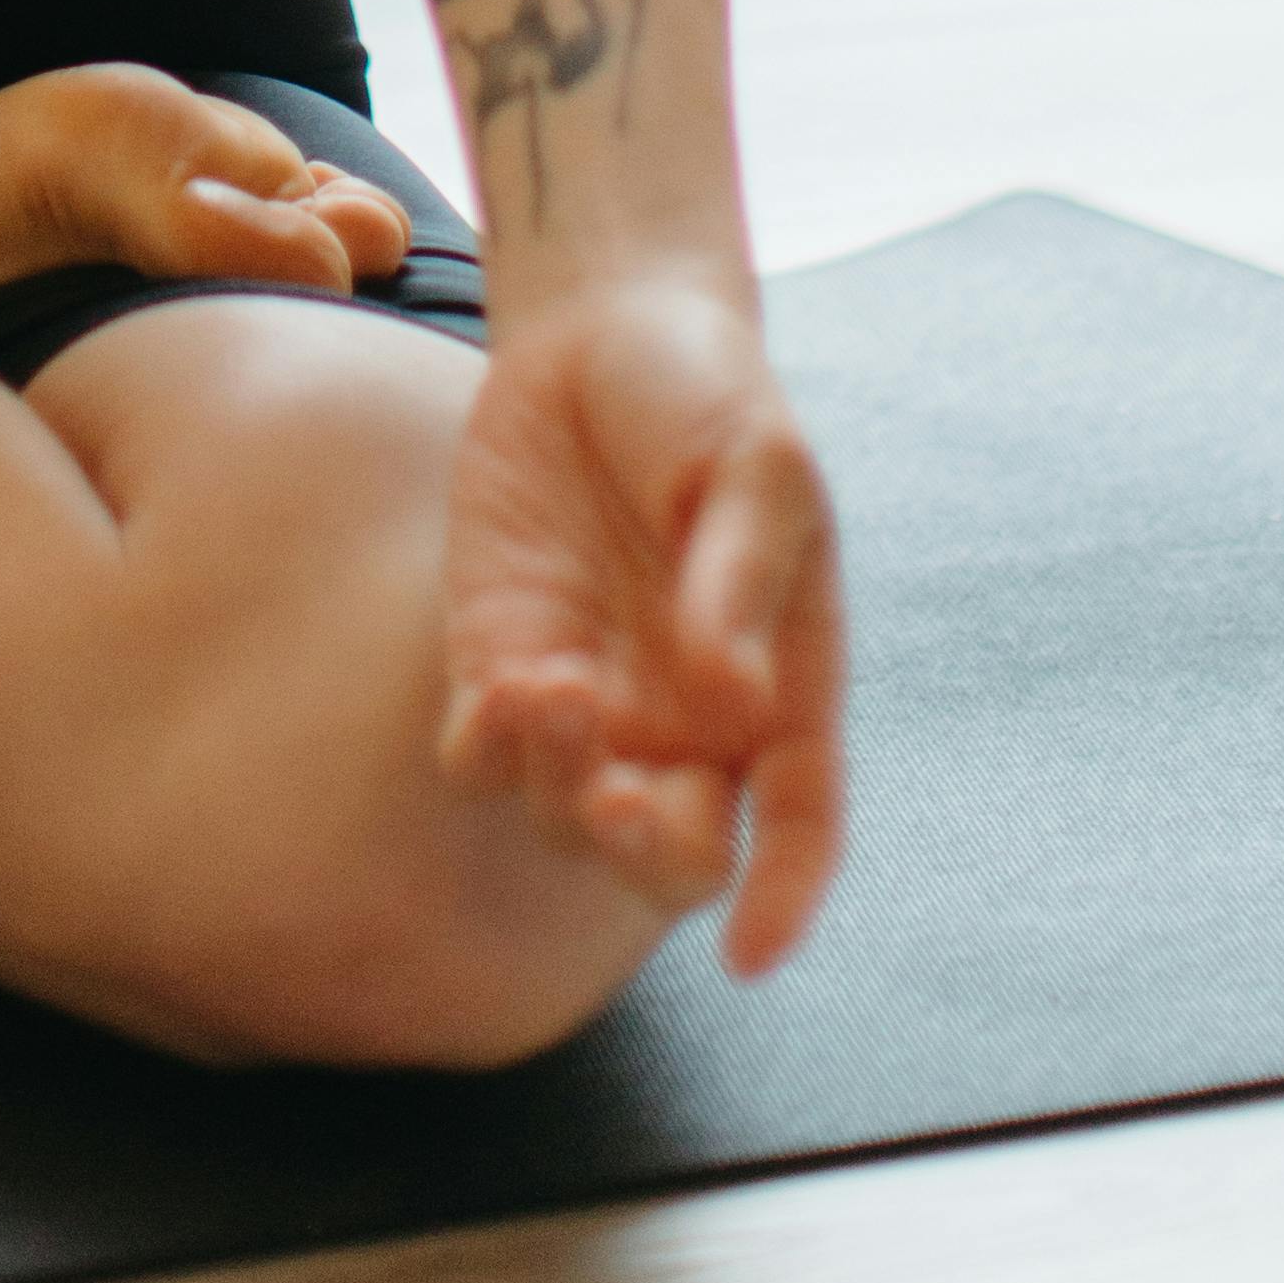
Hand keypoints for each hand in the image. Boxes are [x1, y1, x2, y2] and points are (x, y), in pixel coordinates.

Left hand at [437, 264, 843, 975]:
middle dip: (647, 855)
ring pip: (568, 812)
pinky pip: (486, 753)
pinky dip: (491, 748)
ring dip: (560, 782)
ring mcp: (591, 698)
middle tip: (619, 802)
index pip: (797, 821)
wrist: (599, 327)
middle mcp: (686, 718)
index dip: (785, 896)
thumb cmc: (706, 395)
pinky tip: (501, 689)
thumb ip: (741, 574)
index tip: (753, 955)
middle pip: (673, 853)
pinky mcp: (499, 660)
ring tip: (545, 686)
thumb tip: (735, 699)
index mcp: (780, 683)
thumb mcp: (756, 461)